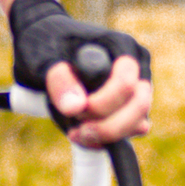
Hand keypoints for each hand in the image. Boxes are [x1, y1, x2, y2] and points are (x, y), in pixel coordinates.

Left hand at [8, 0, 151, 144]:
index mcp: (122, 46)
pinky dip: (104, 140)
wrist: (48, 49)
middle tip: (77, 130)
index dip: (101, 104)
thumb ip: (59, 79)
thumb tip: (75, 108)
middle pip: (139, 108)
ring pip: (137, 125)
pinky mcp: (129, 111)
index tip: (75, 109)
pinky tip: (80, 133)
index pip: (125, 84)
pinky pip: (127, 133)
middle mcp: (137, 68)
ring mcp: (136, 91)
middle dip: (107, 126)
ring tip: (74, 131)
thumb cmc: (49, 45)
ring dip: (105, 135)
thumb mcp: (45, 55)